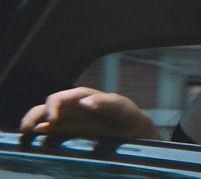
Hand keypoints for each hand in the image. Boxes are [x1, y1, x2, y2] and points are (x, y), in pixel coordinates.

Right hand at [19, 87, 160, 139]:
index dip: (51, 108)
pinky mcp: (70, 133)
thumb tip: (84, 102)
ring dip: (33, 126)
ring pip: (44, 120)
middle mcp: (71, 107)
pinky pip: (52, 134)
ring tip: (26, 136)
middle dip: (33, 116)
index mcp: (81, 96)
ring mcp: (69, 120)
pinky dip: (43, 138)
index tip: (52, 121)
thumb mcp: (120, 107)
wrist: (134, 130)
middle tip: (27, 130)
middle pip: (45, 108)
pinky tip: (39, 144)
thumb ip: (104, 102)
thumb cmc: (127, 114)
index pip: (58, 98)